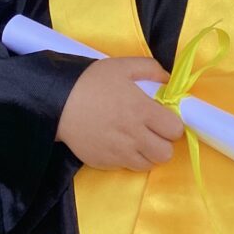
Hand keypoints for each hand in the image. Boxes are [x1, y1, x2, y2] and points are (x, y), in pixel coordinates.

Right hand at [56, 57, 183, 170]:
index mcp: (142, 111)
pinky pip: (126, 167)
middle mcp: (134, 136)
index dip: (173, 123)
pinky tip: (120, 143)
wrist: (58, 102)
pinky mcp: (104, 163)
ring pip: (148, 164)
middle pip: (166, 153)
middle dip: (164, 142)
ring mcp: (119, 153)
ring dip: (148, 153)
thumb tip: (168, 80)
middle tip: (154, 130)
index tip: (164, 117)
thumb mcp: (122, 65)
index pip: (175, 130)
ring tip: (138, 139)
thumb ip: (151, 69)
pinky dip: (129, 158)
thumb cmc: (92, 81)